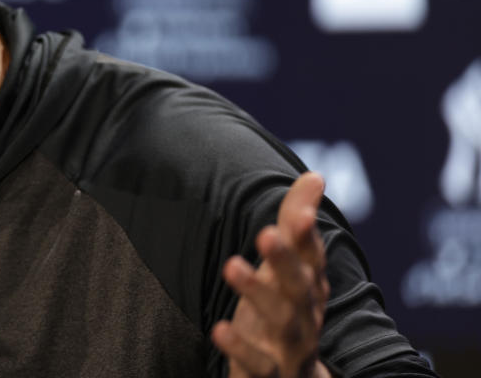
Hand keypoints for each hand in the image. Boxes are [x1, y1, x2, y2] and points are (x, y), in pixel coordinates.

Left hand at [211, 172, 331, 377]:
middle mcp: (306, 314)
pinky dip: (240, 347)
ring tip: (232, 265)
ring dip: (258, 293)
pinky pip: (258, 362)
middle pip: (299, 286)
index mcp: (310, 286)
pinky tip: (218, 329)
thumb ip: (296, 225)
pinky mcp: (268, 373)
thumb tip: (315, 175)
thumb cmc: (287, 311)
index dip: (307, 236)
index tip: (302, 212)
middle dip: (285, 260)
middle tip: (266, 233)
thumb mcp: (288, 269)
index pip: (312, 258)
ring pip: (282, 321)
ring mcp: (290, 347)